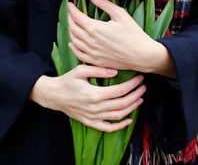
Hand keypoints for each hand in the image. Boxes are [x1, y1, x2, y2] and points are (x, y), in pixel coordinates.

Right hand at [28, 64, 145, 132]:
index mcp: (94, 94)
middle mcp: (95, 108)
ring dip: (132, 107)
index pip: (119, 90)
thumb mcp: (80, 70)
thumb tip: (115, 71)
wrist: (54, 96)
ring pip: (118, 115)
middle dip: (136, 94)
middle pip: (122, 103)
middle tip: (143, 87)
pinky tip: (129, 120)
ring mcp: (93, 117)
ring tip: (140, 98)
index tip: (139, 78)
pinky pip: (108, 128)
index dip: (132, 84)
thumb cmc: (67, 81)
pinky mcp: (90, 122)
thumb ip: (98, 69)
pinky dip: (120, 126)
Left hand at [67, 0, 175, 77]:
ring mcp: (93, 53)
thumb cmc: (133, 33)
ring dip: (71, 31)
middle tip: (71, 13)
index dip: (72, 9)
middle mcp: (91, 41)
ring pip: (75, 41)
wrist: (142, 55)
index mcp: (95, 28)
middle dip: (70, 19)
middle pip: (73, 28)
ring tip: (72, 25)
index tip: (71, 4)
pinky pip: (79, 55)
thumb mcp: (120, 14)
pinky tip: (72, 43)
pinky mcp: (97, 61)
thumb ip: (103, 3)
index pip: (77, 17)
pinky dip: (74, 48)